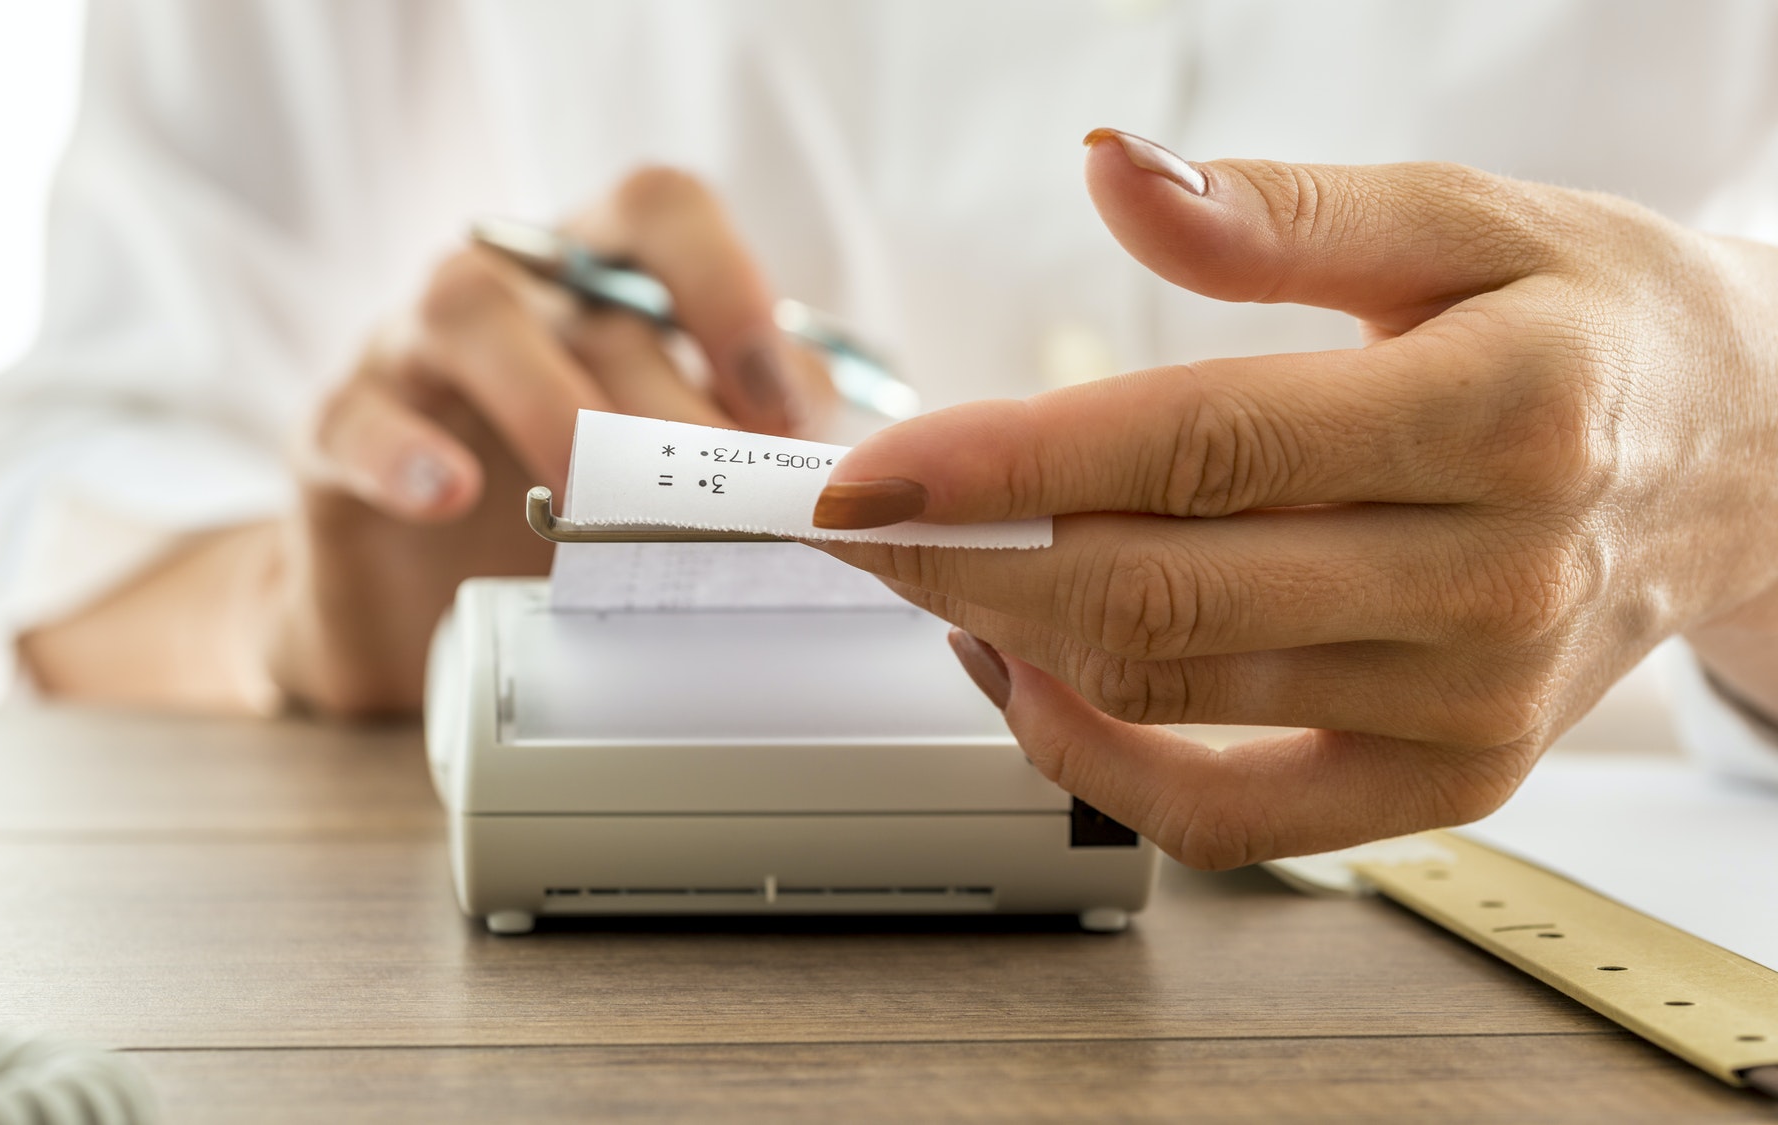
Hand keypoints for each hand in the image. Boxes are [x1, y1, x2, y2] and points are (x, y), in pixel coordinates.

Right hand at [267, 167, 831, 714]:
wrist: (420, 609)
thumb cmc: (569, 513)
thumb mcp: (671, 473)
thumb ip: (749, 442)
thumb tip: (847, 465)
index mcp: (600, 279)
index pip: (662, 209)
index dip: (729, 287)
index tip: (782, 410)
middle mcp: (513, 289)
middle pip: (590, 295)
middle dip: (669, 404)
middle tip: (720, 507)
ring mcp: (413, 349)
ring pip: (466, 311)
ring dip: (549, 402)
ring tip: (597, 498)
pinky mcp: (336, 431)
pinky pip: (352, 417)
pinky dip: (401, 452)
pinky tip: (449, 493)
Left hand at [814, 129, 1777, 867]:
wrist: (1750, 456)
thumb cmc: (1595, 322)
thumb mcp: (1465, 218)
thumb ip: (1279, 210)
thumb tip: (1114, 169)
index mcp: (1500, 410)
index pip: (1197, 445)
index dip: (1005, 463)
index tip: (868, 469)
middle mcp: (1493, 575)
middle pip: (1160, 589)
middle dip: (965, 559)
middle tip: (860, 519)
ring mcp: (1472, 700)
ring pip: (1172, 690)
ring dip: (1008, 637)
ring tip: (932, 565)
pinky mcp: (1448, 776)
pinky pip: (1230, 819)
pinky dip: (1099, 763)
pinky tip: (1028, 682)